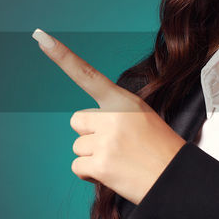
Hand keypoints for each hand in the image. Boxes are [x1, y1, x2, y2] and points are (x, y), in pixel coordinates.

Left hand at [33, 28, 186, 204]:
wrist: (177, 179)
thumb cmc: (160, 150)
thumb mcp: (142, 118)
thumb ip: (114, 113)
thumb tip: (86, 123)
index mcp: (123, 101)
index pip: (87, 75)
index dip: (62, 57)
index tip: (42, 38)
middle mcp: (112, 117)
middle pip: (77, 121)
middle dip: (90, 134)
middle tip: (118, 145)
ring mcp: (105, 140)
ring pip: (78, 146)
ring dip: (92, 156)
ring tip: (120, 161)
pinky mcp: (100, 165)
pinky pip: (77, 167)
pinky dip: (89, 175)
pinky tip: (111, 174)